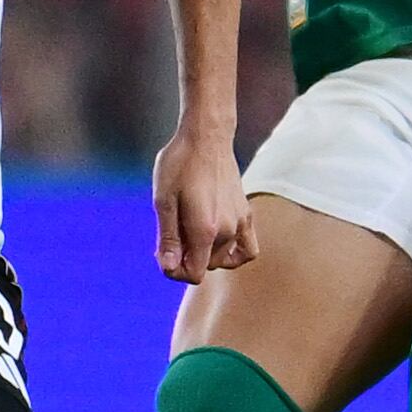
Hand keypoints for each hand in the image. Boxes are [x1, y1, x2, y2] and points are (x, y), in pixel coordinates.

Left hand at [152, 121, 254, 284]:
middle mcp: (227, 231)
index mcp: (205, 230)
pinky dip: (234, 253)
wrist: (206, 137)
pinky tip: (218, 242)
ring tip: (189, 231)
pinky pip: (248, 249)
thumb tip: (169, 267)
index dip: (175, 270)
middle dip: (185, 257)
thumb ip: (168, 237)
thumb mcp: (164, 200)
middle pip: (205, 266)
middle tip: (171, 232)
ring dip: (204, 253)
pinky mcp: (247, 214)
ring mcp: (240, 223)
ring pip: (222, 259)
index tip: (163, 250)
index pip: (194, 274)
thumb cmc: (180, 164)